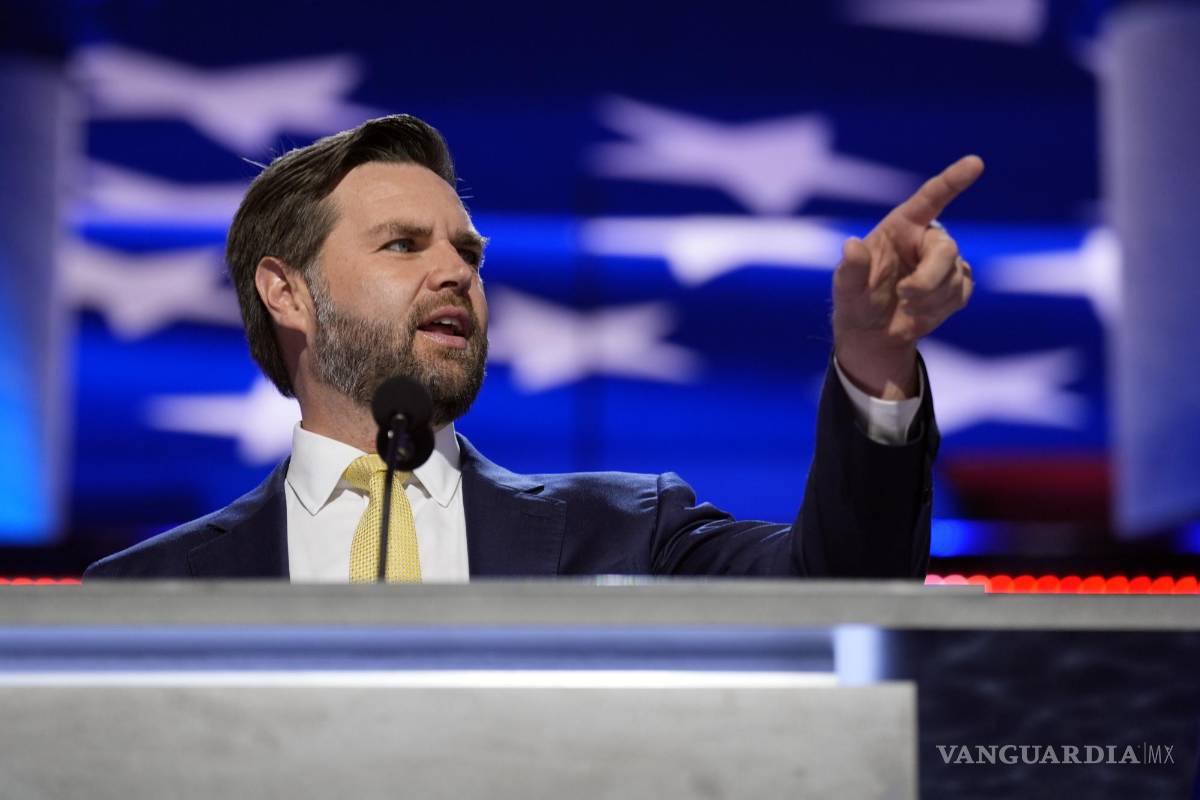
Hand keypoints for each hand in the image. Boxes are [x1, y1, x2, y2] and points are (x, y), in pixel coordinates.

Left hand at [832, 155, 983, 398]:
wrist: (873, 333)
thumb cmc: (856, 301)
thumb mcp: (845, 289)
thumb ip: (851, 269)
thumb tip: (851, 245)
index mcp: (902, 226)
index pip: (931, 198)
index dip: (953, 180)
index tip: (975, 163)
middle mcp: (927, 238)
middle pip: (946, 249)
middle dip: (928, 278)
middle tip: (905, 295)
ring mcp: (946, 262)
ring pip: (955, 277)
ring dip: (927, 300)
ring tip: (904, 306)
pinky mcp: (959, 284)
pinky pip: (961, 294)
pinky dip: (938, 309)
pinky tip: (918, 312)